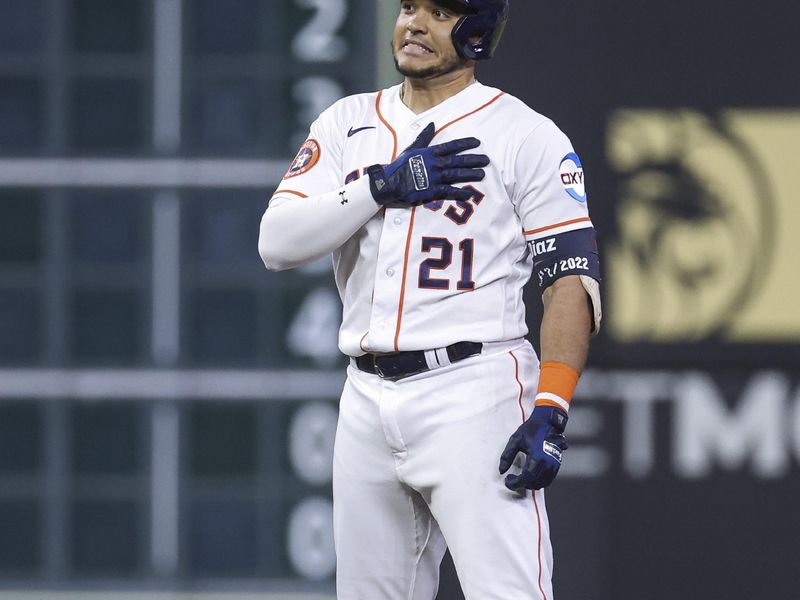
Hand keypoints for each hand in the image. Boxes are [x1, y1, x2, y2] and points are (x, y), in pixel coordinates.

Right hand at [367, 122, 489, 205]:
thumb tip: (433, 124)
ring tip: (482, 174)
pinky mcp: (431, 191)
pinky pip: (448, 192)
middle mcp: (434, 164)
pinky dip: (458, 193)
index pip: (451, 146)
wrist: (389, 182)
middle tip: (486, 160)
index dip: (465, 144)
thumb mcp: (412, 148)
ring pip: (456, 175)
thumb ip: (424, 137)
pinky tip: (468, 194)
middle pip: (457, 161)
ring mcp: (433, 177)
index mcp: (430, 152)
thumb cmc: (399, 165)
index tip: (477, 142)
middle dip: (473, 159)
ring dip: (470, 174)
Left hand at [499, 406, 568, 490]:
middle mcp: (547, 463)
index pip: (526, 478)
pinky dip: (538, 481)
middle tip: (512, 478)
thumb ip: (507, 456)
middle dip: (521, 484)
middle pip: (533, 483)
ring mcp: (554, 464)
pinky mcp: (557, 464)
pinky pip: (548, 479)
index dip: (516, 483)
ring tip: (520, 476)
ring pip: (541, 483)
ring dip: (530, 483)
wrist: (548, 421)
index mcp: (537, 456)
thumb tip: (501, 470)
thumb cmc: (532, 429)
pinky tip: (530, 475)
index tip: (508, 480)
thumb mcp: (515, 440)